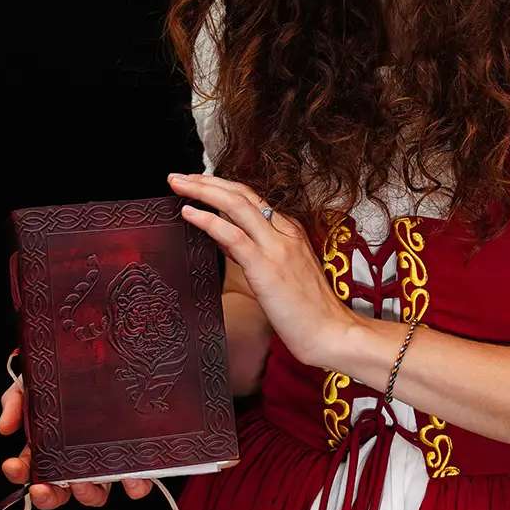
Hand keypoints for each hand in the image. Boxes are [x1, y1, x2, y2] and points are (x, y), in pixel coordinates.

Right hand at [0, 377, 155, 507]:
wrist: (101, 350)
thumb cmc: (66, 373)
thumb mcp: (33, 383)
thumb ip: (15, 402)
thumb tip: (5, 427)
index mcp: (49, 448)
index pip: (29, 472)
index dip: (19, 474)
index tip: (12, 465)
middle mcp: (75, 460)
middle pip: (60, 494)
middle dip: (50, 495)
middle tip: (48, 483)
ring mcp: (104, 461)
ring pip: (95, 495)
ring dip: (88, 493)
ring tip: (87, 477)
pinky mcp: (134, 457)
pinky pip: (136, 483)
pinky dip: (135, 486)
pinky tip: (132, 475)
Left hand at [168, 172, 358, 367]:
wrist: (332, 333)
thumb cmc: (308, 312)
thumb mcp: (279, 273)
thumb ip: (252, 252)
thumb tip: (223, 238)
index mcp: (290, 231)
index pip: (251, 199)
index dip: (222, 187)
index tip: (198, 184)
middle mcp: (284, 232)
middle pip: (241, 194)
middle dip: (207, 181)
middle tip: (179, 176)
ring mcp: (276, 247)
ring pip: (235, 205)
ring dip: (202, 190)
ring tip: (177, 184)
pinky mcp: (266, 267)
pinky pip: (232, 235)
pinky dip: (207, 220)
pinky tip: (188, 214)